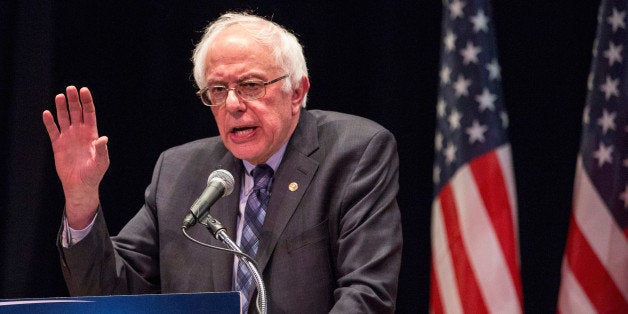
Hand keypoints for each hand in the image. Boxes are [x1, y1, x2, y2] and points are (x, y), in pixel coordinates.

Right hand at [42, 86, 109, 228]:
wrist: (80, 185)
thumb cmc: (94, 174)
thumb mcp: (102, 162)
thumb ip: (102, 150)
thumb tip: (103, 139)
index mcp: (91, 134)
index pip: (89, 114)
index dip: (87, 102)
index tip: (84, 90)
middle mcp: (79, 133)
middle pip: (76, 112)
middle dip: (74, 100)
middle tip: (70, 88)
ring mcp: (68, 138)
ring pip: (64, 118)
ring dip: (61, 107)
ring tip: (60, 96)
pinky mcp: (58, 145)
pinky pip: (52, 131)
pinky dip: (49, 122)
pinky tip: (47, 113)